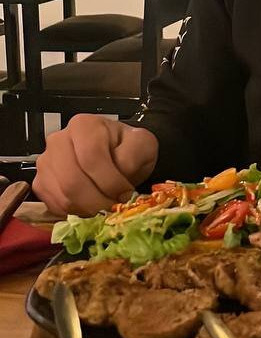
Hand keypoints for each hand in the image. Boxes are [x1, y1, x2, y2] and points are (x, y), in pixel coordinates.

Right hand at [33, 115, 158, 216]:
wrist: (116, 153)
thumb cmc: (127, 148)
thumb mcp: (141, 144)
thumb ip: (133, 156)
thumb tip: (120, 175)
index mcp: (84, 125)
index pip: (91, 157)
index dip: (109, 181)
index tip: (125, 193)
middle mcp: (58, 141)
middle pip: (72, 180)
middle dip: (97, 200)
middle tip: (115, 207)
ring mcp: (46, 163)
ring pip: (63, 196)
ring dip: (88, 208)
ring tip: (106, 207)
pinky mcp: (41, 183)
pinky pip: (55, 205)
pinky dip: (76, 212)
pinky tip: (92, 207)